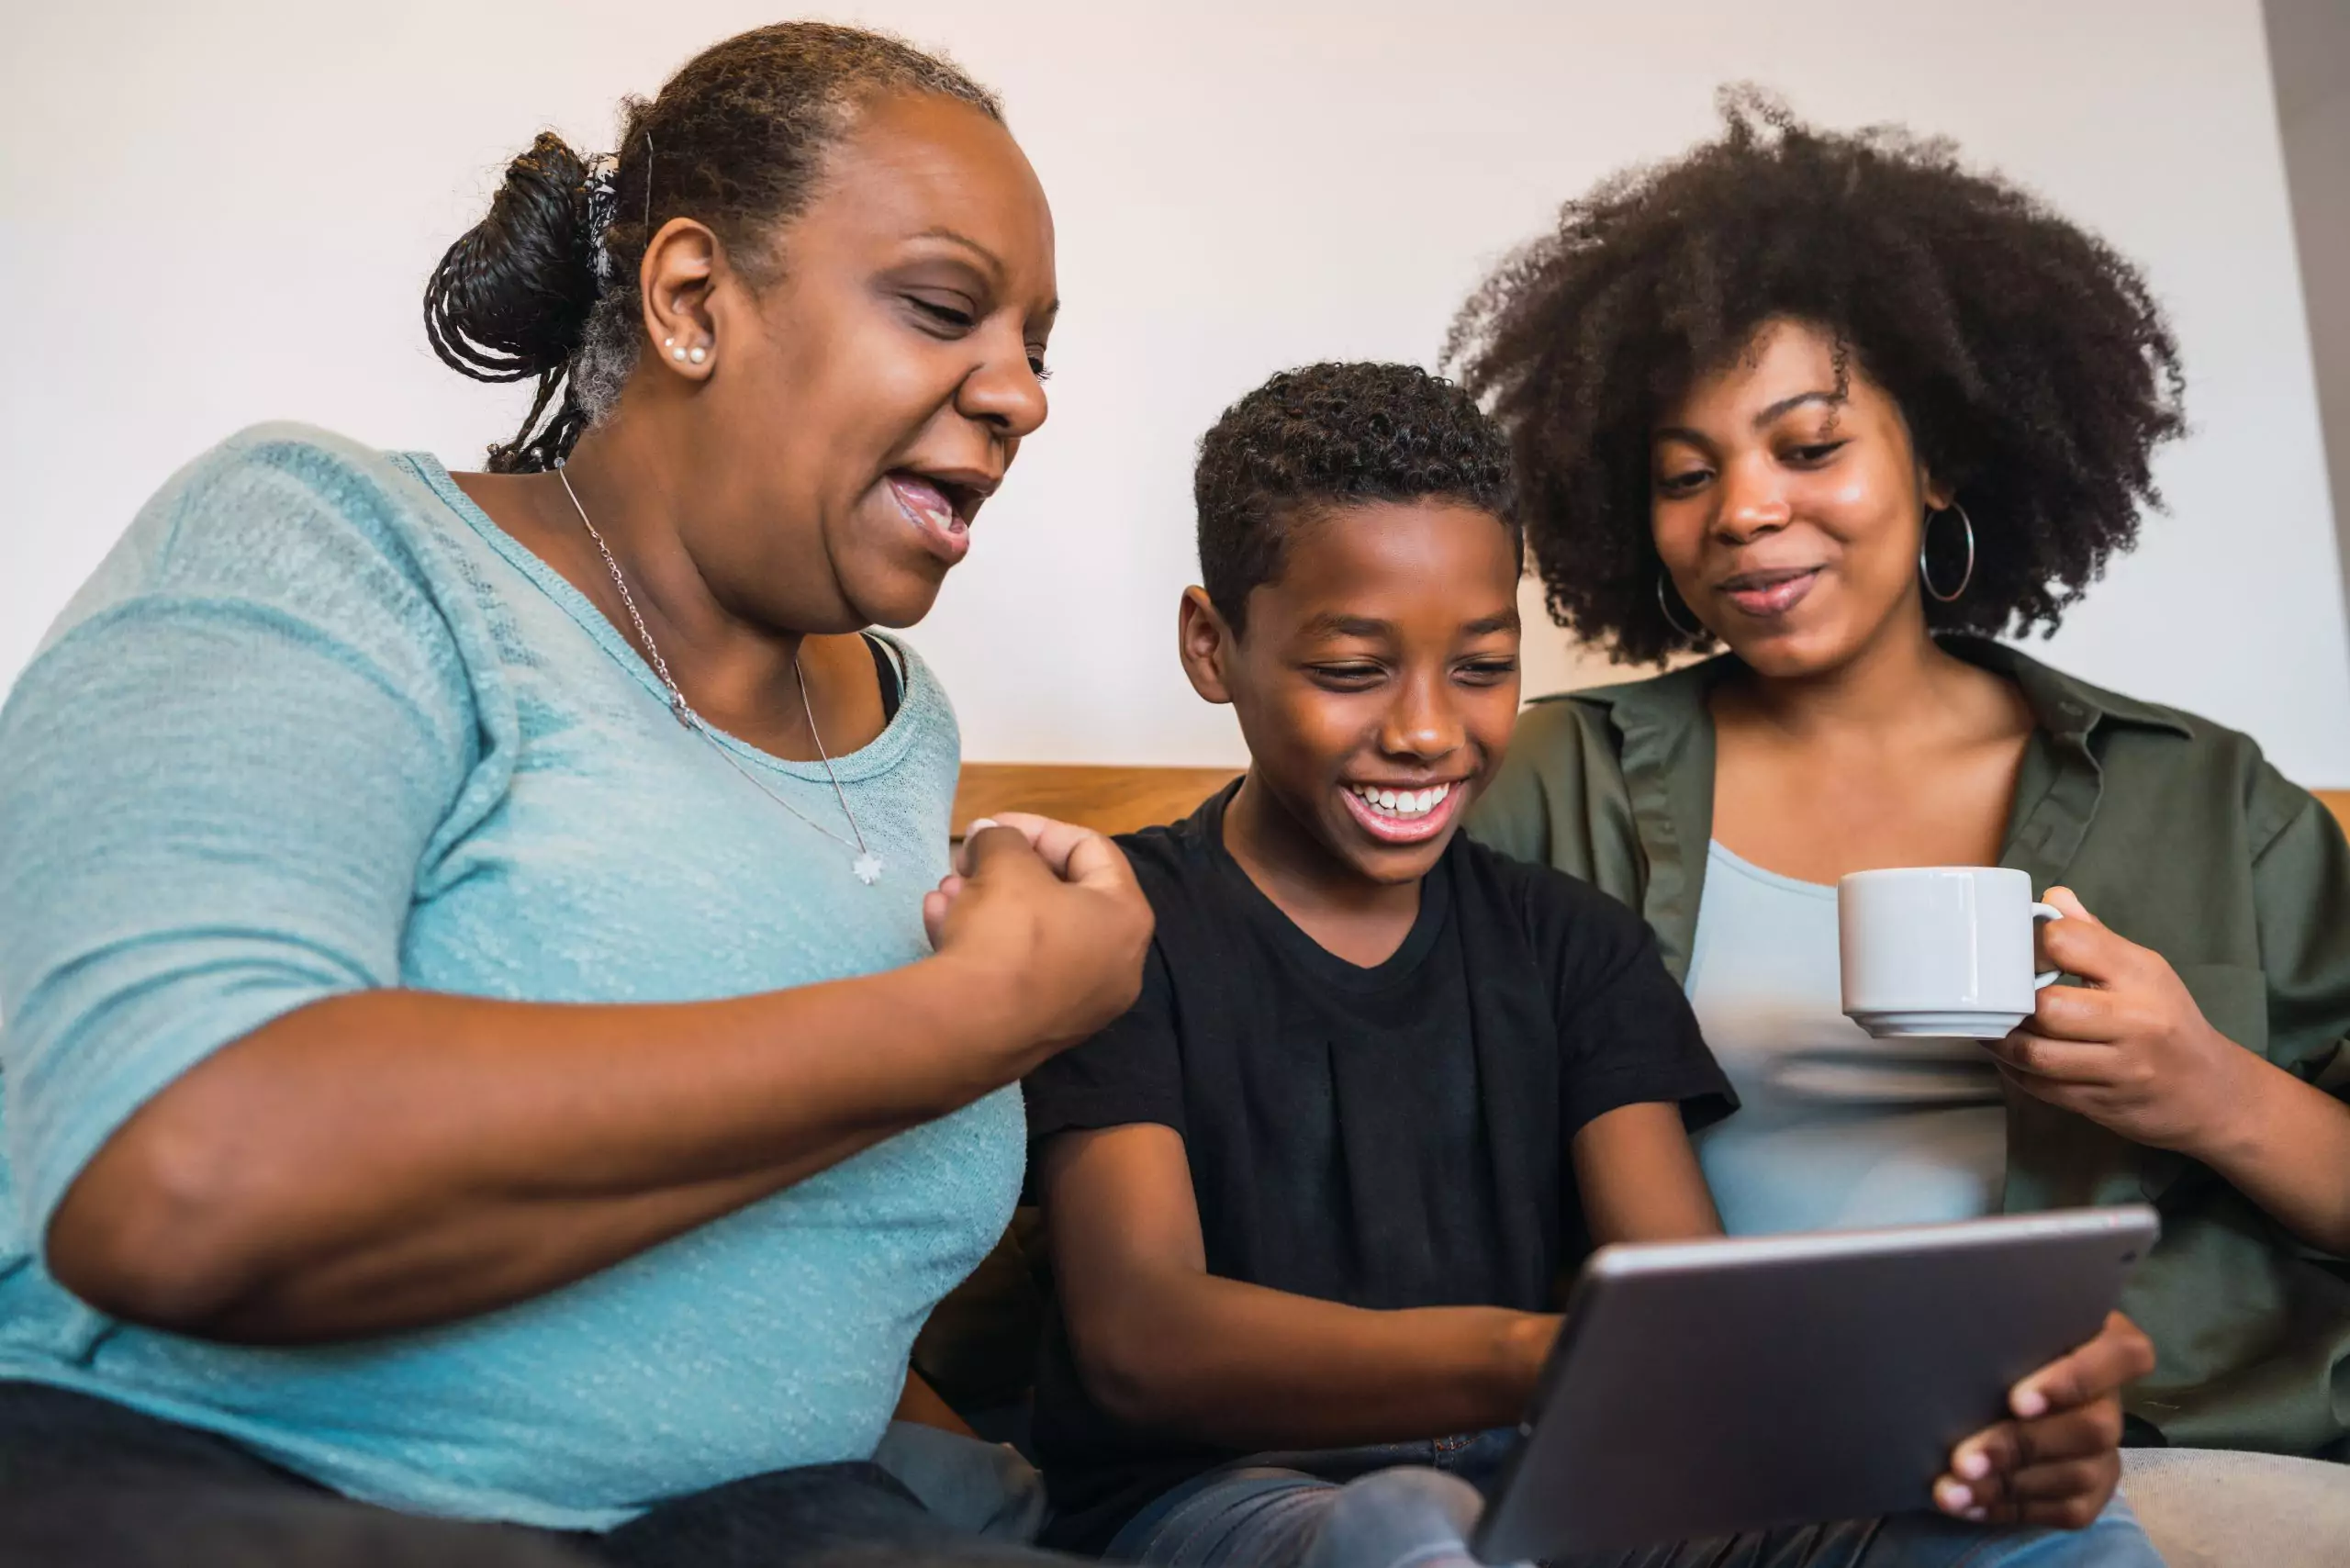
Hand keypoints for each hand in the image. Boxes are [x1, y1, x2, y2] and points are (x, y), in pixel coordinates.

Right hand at [924, 813, 1152, 1055]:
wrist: (970, 1029)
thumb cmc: (1007, 933)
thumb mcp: (1004, 864)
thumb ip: (1002, 838)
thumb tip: (989, 836)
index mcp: (1127, 918)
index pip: (1090, 849)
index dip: (1037, 828)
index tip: (991, 826)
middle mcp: (1117, 965)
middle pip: (1060, 895)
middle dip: (1006, 870)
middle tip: (966, 862)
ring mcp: (1081, 1004)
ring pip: (1032, 933)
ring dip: (986, 902)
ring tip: (946, 891)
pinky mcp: (1042, 1028)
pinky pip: (1018, 970)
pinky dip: (985, 941)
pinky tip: (940, 923)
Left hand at [1934, 1311, 2153, 1528]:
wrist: (1985, 1385)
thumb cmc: (1991, 1339)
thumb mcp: (1999, 1320)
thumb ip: (1998, 1320)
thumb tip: (1949, 1325)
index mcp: (2103, 1341)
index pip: (2125, 1355)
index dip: (2078, 1379)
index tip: (2017, 1400)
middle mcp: (2111, 1398)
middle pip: (2093, 1428)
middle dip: (2022, 1446)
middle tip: (1964, 1459)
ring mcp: (2106, 1450)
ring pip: (2078, 1474)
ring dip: (2008, 1486)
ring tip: (1951, 1489)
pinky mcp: (2093, 1492)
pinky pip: (2066, 1509)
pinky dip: (2011, 1508)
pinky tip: (1967, 1504)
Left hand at [1981, 887, 2250, 1152]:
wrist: (2212, 1092)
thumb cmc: (2169, 1022)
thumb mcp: (2146, 970)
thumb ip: (2095, 936)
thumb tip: (2054, 898)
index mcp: (2142, 976)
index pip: (2070, 942)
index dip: (2034, 943)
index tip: (2019, 950)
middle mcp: (2134, 1022)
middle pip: (2048, 1008)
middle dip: (2012, 1002)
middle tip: (1994, 996)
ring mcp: (2120, 1069)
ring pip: (2038, 1054)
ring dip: (2002, 1040)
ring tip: (1991, 1025)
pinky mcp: (2103, 1104)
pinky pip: (2041, 1087)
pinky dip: (2014, 1070)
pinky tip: (2008, 1054)